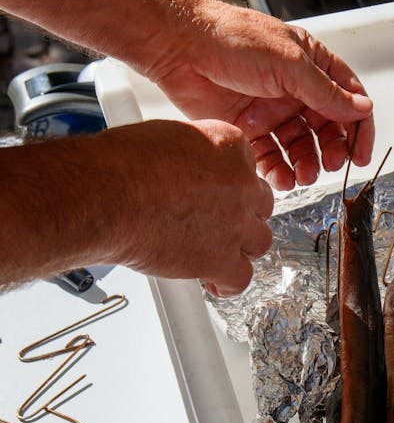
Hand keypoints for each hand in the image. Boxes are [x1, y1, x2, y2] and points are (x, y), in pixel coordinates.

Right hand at [105, 119, 273, 295]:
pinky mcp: (221, 258)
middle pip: (259, 205)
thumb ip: (190, 156)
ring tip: (218, 251)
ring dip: (241, 248)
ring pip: (258, 241)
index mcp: (229, 146)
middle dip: (241, 215)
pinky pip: (241, 278)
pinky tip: (216, 283)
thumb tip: (185, 168)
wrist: (104, 195)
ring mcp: (235, 223)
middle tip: (219, 223)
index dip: (231, 187)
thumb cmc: (118, 164)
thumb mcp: (165, 138)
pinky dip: (229, 284)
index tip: (217, 196)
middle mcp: (241, 183)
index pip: (247, 169)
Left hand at [145, 0, 374, 190]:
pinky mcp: (249, 128)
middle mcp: (296, 89)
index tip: (359, 155)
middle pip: (327, 128)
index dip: (358, 128)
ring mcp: (272, 109)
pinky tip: (280, 179)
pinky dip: (278, 170)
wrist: (180, 46)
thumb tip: (362, 109)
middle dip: (331, 150)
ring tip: (303, 177)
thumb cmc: (233, 39)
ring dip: (306, 164)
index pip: (349, 99)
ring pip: (300, 146)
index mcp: (313, 66)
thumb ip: (327, 93)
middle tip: (329, 166)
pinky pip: (271, 156)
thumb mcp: (290, 65)